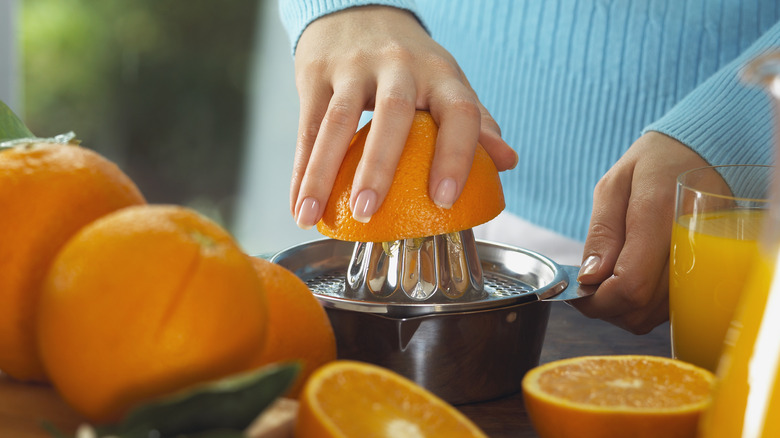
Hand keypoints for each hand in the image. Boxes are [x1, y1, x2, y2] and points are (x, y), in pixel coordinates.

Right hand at [290, 6, 516, 228]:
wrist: (358, 12)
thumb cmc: (411, 64)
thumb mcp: (446, 82)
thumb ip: (476, 122)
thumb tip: (507, 163)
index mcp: (441, 74)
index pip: (460, 111)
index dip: (457, 155)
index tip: (445, 200)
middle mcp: (400, 66)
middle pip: (392, 113)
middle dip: (379, 165)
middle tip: (369, 211)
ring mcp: (354, 67)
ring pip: (337, 121)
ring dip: (323, 172)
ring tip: (313, 215)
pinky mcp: (317, 74)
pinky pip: (307, 125)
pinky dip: (300, 169)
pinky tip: (298, 203)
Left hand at [571, 132, 709, 333]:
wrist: (704, 155)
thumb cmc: (653, 165)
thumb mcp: (614, 185)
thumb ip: (602, 232)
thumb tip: (589, 278)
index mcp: (659, 216)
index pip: (630, 286)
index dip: (597, 300)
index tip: (577, 292)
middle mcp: (687, 247)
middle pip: (640, 309)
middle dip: (604, 306)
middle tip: (588, 284)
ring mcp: (702, 265)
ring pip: (652, 316)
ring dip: (622, 309)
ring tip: (609, 278)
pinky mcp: (705, 276)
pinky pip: (668, 309)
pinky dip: (643, 306)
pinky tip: (631, 280)